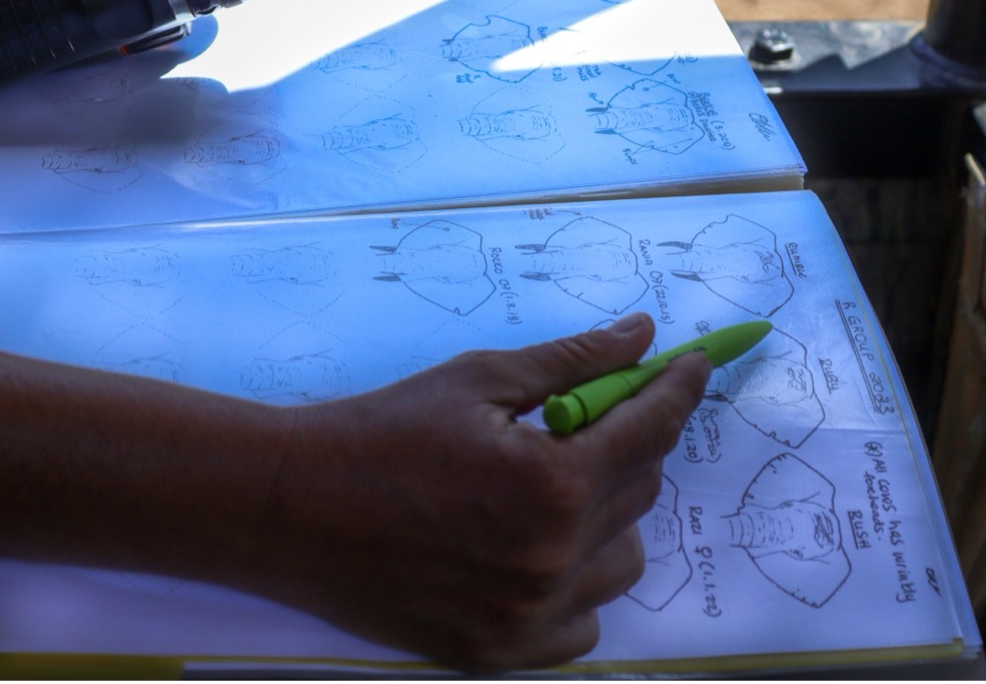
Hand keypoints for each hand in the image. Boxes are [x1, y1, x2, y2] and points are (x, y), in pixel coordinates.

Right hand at [261, 312, 709, 671]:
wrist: (292, 508)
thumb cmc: (382, 431)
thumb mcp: (479, 379)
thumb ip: (573, 361)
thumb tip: (642, 334)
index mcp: (552, 483)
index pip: (650, 430)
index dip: (678, 390)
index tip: (694, 366)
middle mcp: (552, 560)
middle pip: (641, 492)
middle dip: (628, 442)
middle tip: (588, 417)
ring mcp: (527, 617)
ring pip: (623, 561)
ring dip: (609, 515)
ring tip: (557, 487)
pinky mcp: (498, 653)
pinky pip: (583, 624)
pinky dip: (579, 585)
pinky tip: (540, 550)